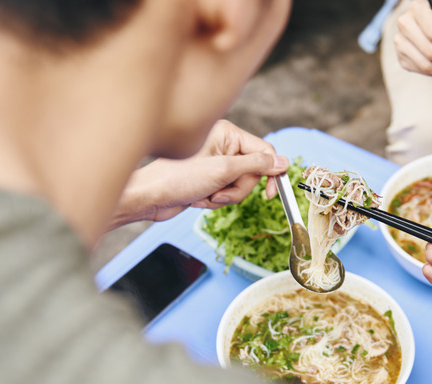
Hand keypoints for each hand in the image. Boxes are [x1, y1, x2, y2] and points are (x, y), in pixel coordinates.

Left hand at [110, 120, 287, 227]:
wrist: (148, 197)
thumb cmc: (177, 178)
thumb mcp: (223, 171)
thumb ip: (257, 165)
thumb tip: (283, 161)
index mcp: (227, 134)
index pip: (264, 151)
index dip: (271, 173)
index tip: (271, 193)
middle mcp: (222, 145)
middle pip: (253, 171)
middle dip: (237, 188)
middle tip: (218, 193)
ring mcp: (215, 162)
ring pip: (240, 185)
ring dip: (224, 197)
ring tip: (204, 196)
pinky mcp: (208, 178)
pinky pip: (226, 192)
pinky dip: (215, 200)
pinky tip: (197, 199)